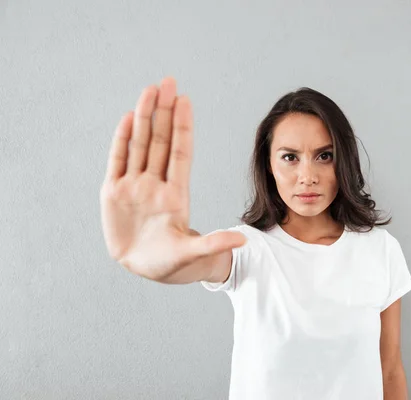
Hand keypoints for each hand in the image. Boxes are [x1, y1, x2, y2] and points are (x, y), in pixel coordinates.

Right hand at [99, 77, 245, 280]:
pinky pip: (117, 161)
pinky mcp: (113, 193)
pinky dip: (120, 140)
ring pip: (139, 144)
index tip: (185, 100)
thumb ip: (214, 244)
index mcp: (176, 195)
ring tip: (149, 90)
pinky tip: (126, 118)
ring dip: (143, 117)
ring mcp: (134, 186)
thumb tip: (243, 241)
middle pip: (160, 140)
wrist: (145, 268)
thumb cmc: (172, 263)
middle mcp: (155, 184)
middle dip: (163, 111)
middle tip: (168, 81)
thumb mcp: (193, 254)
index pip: (180, 152)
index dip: (182, 127)